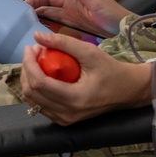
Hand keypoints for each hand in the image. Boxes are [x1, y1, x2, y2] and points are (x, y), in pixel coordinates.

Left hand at [21, 30, 146, 124]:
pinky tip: (43, 75)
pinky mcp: (64, 120)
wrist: (128, 90)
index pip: (39, 83)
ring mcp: (64, 120)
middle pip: (32, 94)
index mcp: (74, 99)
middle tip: (34, 52)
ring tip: (37, 62)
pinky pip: (42, 106)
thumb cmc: (112, 70)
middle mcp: (66, 114)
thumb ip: (64, 43)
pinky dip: (37, 90)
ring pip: (33, 102)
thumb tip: (38, 36)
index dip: (29, 64)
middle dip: (27, 70)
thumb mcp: (90, 53)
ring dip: (30, 80)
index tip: (31, 47)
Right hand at [25, 0, 125, 36]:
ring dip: (38, 25)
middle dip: (32, 13)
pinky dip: (48, 35)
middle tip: (18, 24)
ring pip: (49, 22)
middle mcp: (70, 9)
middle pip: (45, 9)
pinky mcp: (76, 33)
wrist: (127, 31)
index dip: (34, 0)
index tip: (21, 8)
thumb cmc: (113, 14)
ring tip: (26, 33)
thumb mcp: (94, 0)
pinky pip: (57, 33)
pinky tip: (42, 42)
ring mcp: (72, 21)